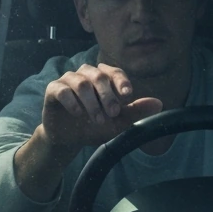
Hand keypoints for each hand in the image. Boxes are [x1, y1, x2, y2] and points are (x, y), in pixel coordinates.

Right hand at [40, 63, 162, 151]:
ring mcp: (68, 80)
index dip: (121, 81)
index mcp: (102, 78)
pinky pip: (62, 90)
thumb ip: (135, 111)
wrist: (70, 139)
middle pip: (98, 76)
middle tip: (112, 114)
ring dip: (91, 103)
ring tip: (97, 120)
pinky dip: (72, 102)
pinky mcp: (53, 90)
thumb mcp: (118, 122)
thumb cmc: (95, 126)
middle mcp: (85, 74)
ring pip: (81, 83)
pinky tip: (77, 114)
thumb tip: (159, 103)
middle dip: (107, 96)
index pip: (114, 72)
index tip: (127, 95)